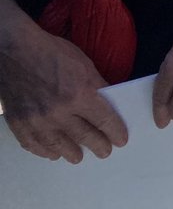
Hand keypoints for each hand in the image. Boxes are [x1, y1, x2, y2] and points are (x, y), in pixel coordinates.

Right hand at [0, 6, 127, 162]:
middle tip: (105, 152)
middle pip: (84, 136)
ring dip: (71, 153)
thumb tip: (107, 102)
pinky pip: (34, 145)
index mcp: (79, 94)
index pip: (104, 120)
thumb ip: (96, 86)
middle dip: (98, 146)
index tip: (121, 140)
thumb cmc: (53, 53)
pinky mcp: (19, 124)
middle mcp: (59, 112)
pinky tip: (52, 153)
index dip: (115, 132)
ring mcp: (37, 121)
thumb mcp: (85, 65)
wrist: (16, 51)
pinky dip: (45, 151)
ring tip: (78, 157)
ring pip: (59, 146)